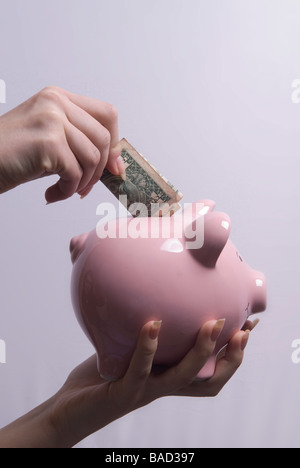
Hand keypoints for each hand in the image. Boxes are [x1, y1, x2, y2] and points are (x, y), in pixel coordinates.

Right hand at [0, 86, 124, 202]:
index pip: (106, 114)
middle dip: (100, 169)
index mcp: (58, 98)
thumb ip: (82, 144)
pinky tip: (52, 193)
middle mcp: (56, 103)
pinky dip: (68, 190)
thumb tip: (117, 162)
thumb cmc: (13, 155)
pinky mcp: (47, 143)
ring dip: (83, 182)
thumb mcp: (52, 141)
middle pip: (103, 137)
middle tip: (85, 186)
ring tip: (67, 189)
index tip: (113, 166)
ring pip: (92, 157)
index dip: (114, 143)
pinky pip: (75, 173)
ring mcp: (51, 120)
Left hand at [49, 319, 257, 446]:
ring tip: (210, 324)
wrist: (72, 408)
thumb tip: (154, 295)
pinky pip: (140, 371)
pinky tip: (152, 325)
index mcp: (169, 377)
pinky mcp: (124, 393)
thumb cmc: (104, 374)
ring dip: (201, 351)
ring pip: (183, 377)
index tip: (248, 326)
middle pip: (209, 380)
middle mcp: (164, 387)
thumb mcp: (128, 347)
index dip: (234, 353)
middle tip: (242, 329)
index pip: (212, 371)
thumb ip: (145, 329)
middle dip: (231, 356)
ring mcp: (146, 392)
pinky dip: (148, 348)